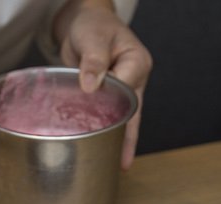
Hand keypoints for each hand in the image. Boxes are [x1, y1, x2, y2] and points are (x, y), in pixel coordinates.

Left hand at [54, 0, 151, 168]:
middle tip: (123, 163)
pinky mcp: (110, 96)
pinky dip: (106, 132)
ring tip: (118, 164)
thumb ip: (93, 60)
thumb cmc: (92, 26)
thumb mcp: (93, 38)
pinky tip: (104, 150)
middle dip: (128, 138)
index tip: (100, 119)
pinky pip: (110, 116)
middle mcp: (134, 79)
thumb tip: (91, 86)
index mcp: (137, 63)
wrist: (83, 23)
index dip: (114, 107)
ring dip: (119, 140)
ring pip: (124, 119)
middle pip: (133, 112)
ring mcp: (124, 90)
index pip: (127, 90)